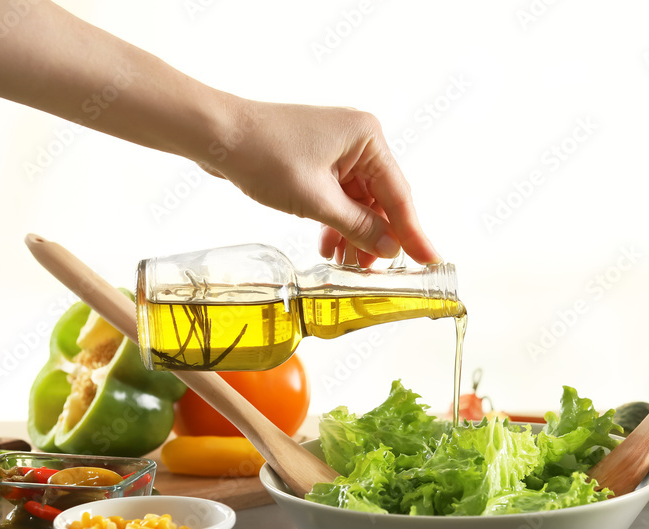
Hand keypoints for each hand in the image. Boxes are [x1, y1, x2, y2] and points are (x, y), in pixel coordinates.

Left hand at [202, 100, 440, 264]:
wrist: (216, 135)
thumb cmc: (264, 156)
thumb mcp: (317, 201)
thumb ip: (359, 227)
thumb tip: (390, 250)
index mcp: (367, 138)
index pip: (400, 196)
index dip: (414, 234)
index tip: (431, 261)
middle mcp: (359, 140)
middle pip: (381, 200)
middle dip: (376, 237)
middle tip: (375, 273)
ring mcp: (338, 149)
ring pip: (359, 202)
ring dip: (353, 233)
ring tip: (345, 265)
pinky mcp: (319, 160)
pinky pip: (339, 196)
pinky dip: (336, 221)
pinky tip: (327, 246)